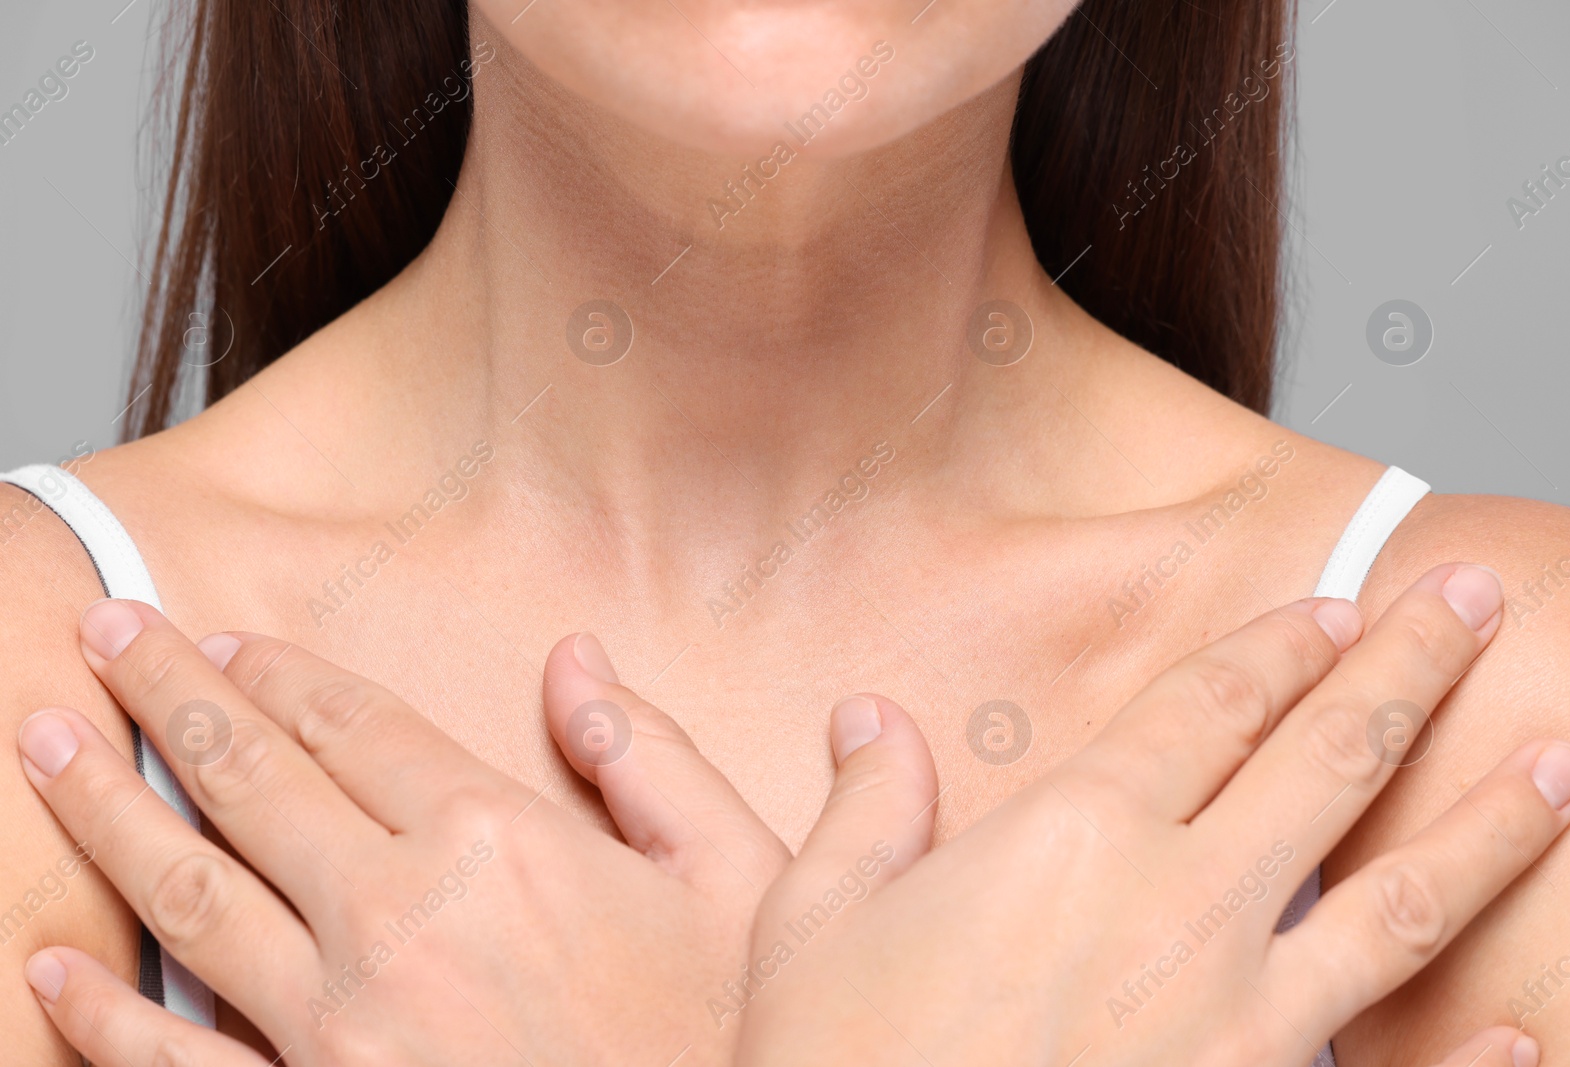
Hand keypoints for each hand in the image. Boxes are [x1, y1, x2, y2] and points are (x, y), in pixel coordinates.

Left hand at [18, 601, 789, 1064]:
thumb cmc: (718, 1036)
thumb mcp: (737, 877)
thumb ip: (651, 758)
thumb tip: (578, 661)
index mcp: (503, 843)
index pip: (358, 727)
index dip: (281, 673)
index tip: (227, 640)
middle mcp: (401, 919)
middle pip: (253, 778)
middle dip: (167, 694)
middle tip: (106, 634)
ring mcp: (340, 1026)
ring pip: (189, 894)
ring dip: (106, 810)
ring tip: (47, 746)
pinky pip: (176, 1062)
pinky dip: (102, 1016)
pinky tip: (53, 969)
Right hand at [736, 563, 1569, 1065]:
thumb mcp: (813, 925)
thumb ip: (864, 810)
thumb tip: (869, 721)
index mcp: (1074, 837)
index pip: (1208, 706)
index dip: (1281, 646)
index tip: (1339, 605)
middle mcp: (1182, 905)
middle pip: (1328, 757)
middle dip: (1412, 666)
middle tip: (1474, 600)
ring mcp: (1244, 1018)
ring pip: (1407, 899)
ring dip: (1494, 823)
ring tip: (1564, 765)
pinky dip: (1476, 1054)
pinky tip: (1529, 1031)